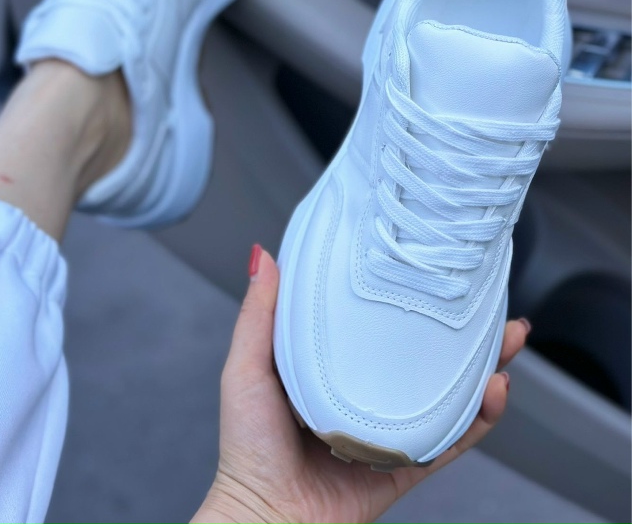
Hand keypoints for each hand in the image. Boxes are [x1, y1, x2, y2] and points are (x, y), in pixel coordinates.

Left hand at [193, 248, 529, 523]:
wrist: (265, 518)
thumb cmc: (247, 447)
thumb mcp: (247, 368)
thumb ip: (259, 316)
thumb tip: (263, 256)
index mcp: (334, 366)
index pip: (380, 322)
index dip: (410, 297)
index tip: (432, 270)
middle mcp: (368, 393)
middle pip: (425, 354)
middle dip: (465, 330)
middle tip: (492, 305)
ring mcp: (391, 429)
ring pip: (450, 393)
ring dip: (484, 367)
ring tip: (507, 340)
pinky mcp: (406, 464)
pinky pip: (451, 441)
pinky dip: (479, 420)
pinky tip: (493, 393)